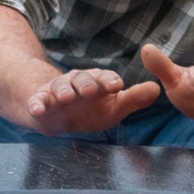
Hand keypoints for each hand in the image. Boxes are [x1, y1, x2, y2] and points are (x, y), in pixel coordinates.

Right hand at [25, 68, 159, 134]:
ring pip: (60, 87)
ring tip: (65, 98)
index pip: (104, 78)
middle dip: (85, 84)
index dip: (109, 81)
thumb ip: (133, 99)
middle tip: (89, 91)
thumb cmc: (89, 109)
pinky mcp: (40, 101)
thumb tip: (157, 89)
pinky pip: (37, 101)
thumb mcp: (114, 107)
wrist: (57, 115)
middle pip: (81, 78)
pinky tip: (37, 109)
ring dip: (63, 91)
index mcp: (97, 82)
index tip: (116, 86)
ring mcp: (57, 91)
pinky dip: (37, 104)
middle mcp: (77, 83)